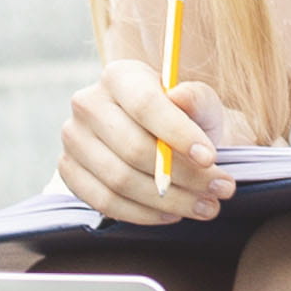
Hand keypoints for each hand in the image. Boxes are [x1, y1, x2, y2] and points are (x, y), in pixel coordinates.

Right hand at [54, 59, 250, 225]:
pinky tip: (172, 213)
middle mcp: (88, 103)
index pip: (145, 104)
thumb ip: (198, 99)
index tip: (211, 158)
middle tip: (221, 189)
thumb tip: (181, 98)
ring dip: (169, 200)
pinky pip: (104, 202)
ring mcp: (74, 139)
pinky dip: (143, 214)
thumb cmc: (188, 120)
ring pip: (120, 180)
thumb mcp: (202, 105)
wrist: (168, 144)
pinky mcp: (69, 171)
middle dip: (184, 176)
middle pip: (133, 149)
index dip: (178, 133)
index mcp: (120, 76)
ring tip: (206, 206)